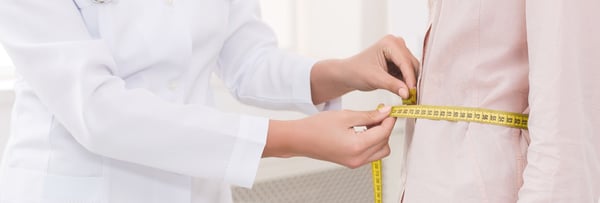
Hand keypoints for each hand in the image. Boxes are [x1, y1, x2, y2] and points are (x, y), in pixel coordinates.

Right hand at [264, 106, 394, 167]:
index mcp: (357, 146)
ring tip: (369, 122)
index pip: (384, 133)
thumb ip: (368, 115)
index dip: (389, 120)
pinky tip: (363, 130)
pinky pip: (370, 154)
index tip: (390, 110)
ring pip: (380, 151)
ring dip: (380, 137)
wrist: (300, 139)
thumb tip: (385, 113)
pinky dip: (372, 143)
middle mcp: (358, 158)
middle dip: (385, 128)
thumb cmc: (317, 127)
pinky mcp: (351, 163)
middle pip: (385, 144)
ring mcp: (355, 163)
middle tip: (379, 114)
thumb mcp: (345, 116)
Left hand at [311, 35, 418, 103]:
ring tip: (409, 97)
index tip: (413, 92)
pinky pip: (408, 73)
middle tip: (413, 98)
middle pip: (411, 64)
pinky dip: (407, 83)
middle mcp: (396, 44)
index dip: (410, 78)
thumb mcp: (375, 79)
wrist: (348, 74)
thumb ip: (392, 85)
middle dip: (412, 81)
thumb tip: (407, 93)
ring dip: (411, 83)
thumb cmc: (356, 72)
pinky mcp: (398, 61)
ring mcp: (398, 52)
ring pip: (412, 69)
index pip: (405, 62)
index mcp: (390, 43)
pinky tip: (405, 93)